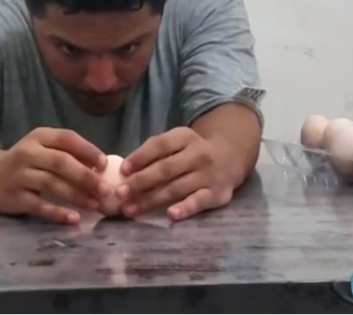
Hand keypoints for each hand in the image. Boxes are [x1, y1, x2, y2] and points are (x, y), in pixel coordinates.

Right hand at [0, 128, 108, 223]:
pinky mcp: (14, 198)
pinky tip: (74, 218)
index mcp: (40, 137)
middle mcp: (28, 153)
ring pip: (51, 184)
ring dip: (76, 195)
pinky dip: (57, 213)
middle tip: (105, 190)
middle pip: (61, 163)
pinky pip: (39, 206)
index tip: (105, 165)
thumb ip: (68, 154)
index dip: (88, 150)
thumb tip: (101, 168)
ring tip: (95, 205)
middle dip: (86, 176)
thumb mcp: (43, 148)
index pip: (67, 138)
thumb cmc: (26, 161)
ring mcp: (19, 175)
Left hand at [117, 127, 238, 220]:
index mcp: (185, 137)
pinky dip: (186, 208)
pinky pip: (199, 201)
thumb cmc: (194, 152)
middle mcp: (199, 154)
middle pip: (166, 168)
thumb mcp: (179, 142)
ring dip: (151, 200)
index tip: (122, 171)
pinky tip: (171, 215)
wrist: (232, 156)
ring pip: (176, 188)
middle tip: (120, 194)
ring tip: (130, 210)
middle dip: (140, 182)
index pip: (160, 145)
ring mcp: (209, 175)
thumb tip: (125, 171)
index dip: (140, 157)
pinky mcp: (217, 194)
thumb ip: (155, 152)